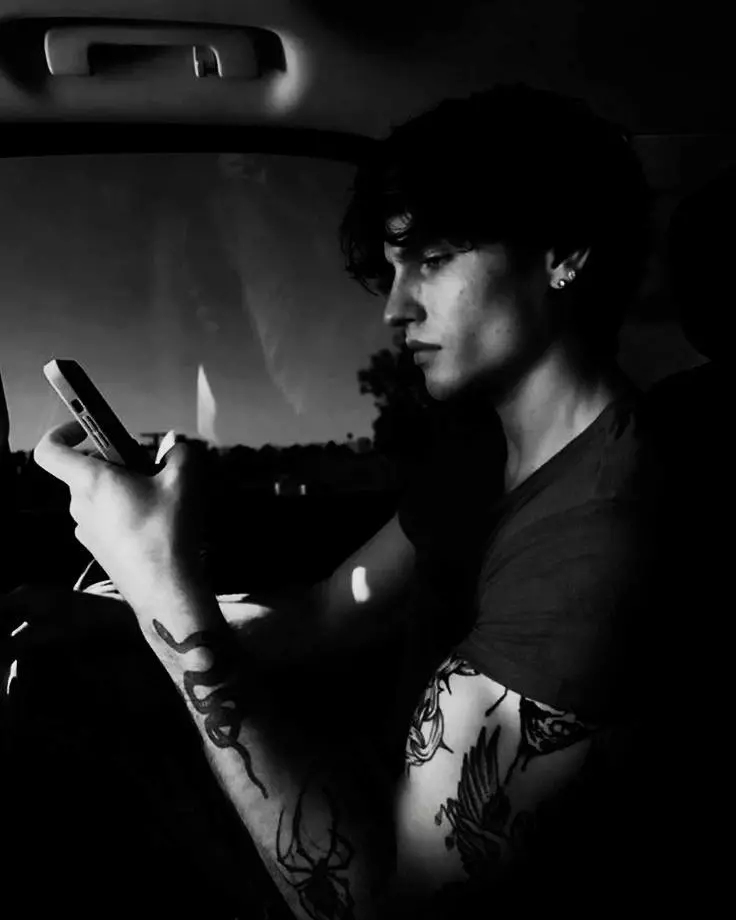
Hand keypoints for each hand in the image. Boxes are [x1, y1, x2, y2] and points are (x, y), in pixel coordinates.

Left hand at [33, 422, 206, 613]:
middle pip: (83, 469)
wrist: (165, 589)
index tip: (88, 427)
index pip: (50, 450)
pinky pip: (104, 516)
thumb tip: (176, 449)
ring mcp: (86, 529)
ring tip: (155, 496)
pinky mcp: (98, 546)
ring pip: (96, 494)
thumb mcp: (183, 482)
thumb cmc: (167, 535)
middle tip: (143, 465)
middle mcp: (81, 504)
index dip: (63, 431)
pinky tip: (153, 520)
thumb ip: (179, 454)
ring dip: (120, 486)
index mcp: (92, 482)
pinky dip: (123, 510)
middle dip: (111, 459)